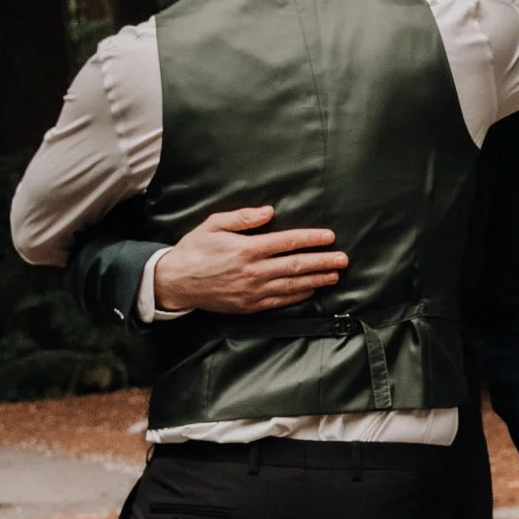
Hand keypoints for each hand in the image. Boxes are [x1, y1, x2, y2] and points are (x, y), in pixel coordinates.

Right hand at [153, 207, 347, 313]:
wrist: (175, 282)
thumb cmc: (194, 249)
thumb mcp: (214, 225)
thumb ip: (243, 218)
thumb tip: (269, 212)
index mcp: (247, 249)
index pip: (287, 242)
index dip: (311, 239)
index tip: (329, 237)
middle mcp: (254, 271)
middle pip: (296, 266)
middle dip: (323, 261)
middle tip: (343, 259)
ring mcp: (253, 291)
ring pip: (292, 285)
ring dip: (316, 280)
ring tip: (335, 275)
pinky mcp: (250, 305)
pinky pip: (280, 300)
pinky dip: (298, 295)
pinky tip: (311, 290)